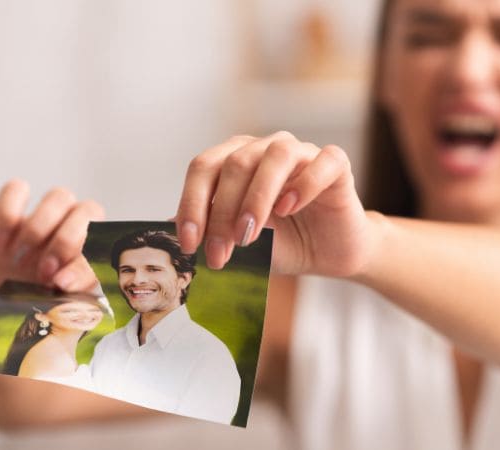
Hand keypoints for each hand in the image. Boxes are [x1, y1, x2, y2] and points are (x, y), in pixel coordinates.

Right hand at [0, 180, 103, 366]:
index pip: (104, 246)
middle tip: (42, 271)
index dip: (87, 261)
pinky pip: (16, 189)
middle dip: (68, 239)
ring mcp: (37, 227)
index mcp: (85, 266)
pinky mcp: (4, 217)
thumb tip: (77, 290)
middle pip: (90, 211)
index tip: (62, 285)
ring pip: (61, 196)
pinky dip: (10, 209)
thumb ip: (67, 308)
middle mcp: (66, 242)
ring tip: (18, 258)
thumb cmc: (12, 329)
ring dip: (41, 226)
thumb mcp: (44, 324)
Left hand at [175, 132, 372, 276]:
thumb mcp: (237, 241)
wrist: (328, 253)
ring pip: (276, 155)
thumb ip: (207, 230)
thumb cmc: (282, 242)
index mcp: (236, 159)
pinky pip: (323, 162)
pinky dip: (304, 184)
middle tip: (219, 254)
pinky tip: (289, 208)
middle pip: (236, 163)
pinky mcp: (336, 165)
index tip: (190, 243)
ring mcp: (303, 153)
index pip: (204, 167)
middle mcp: (266, 149)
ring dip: (256, 197)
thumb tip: (163, 229)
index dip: (192, 204)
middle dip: (222, 212)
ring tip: (249, 235)